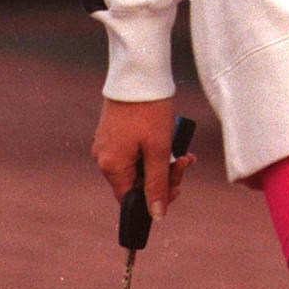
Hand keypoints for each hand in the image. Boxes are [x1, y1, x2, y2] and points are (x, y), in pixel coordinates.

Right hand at [91, 97, 194, 219]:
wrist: (138, 72)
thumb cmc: (149, 110)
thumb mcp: (159, 150)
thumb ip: (157, 185)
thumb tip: (156, 216)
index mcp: (111, 167)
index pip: (131, 199)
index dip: (155, 198)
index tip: (177, 188)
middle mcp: (103, 158)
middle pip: (135, 182)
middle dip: (164, 176)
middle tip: (185, 162)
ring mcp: (107, 144)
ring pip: (137, 165)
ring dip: (162, 161)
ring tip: (184, 150)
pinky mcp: (113, 132)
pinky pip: (133, 151)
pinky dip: (152, 149)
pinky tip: (170, 139)